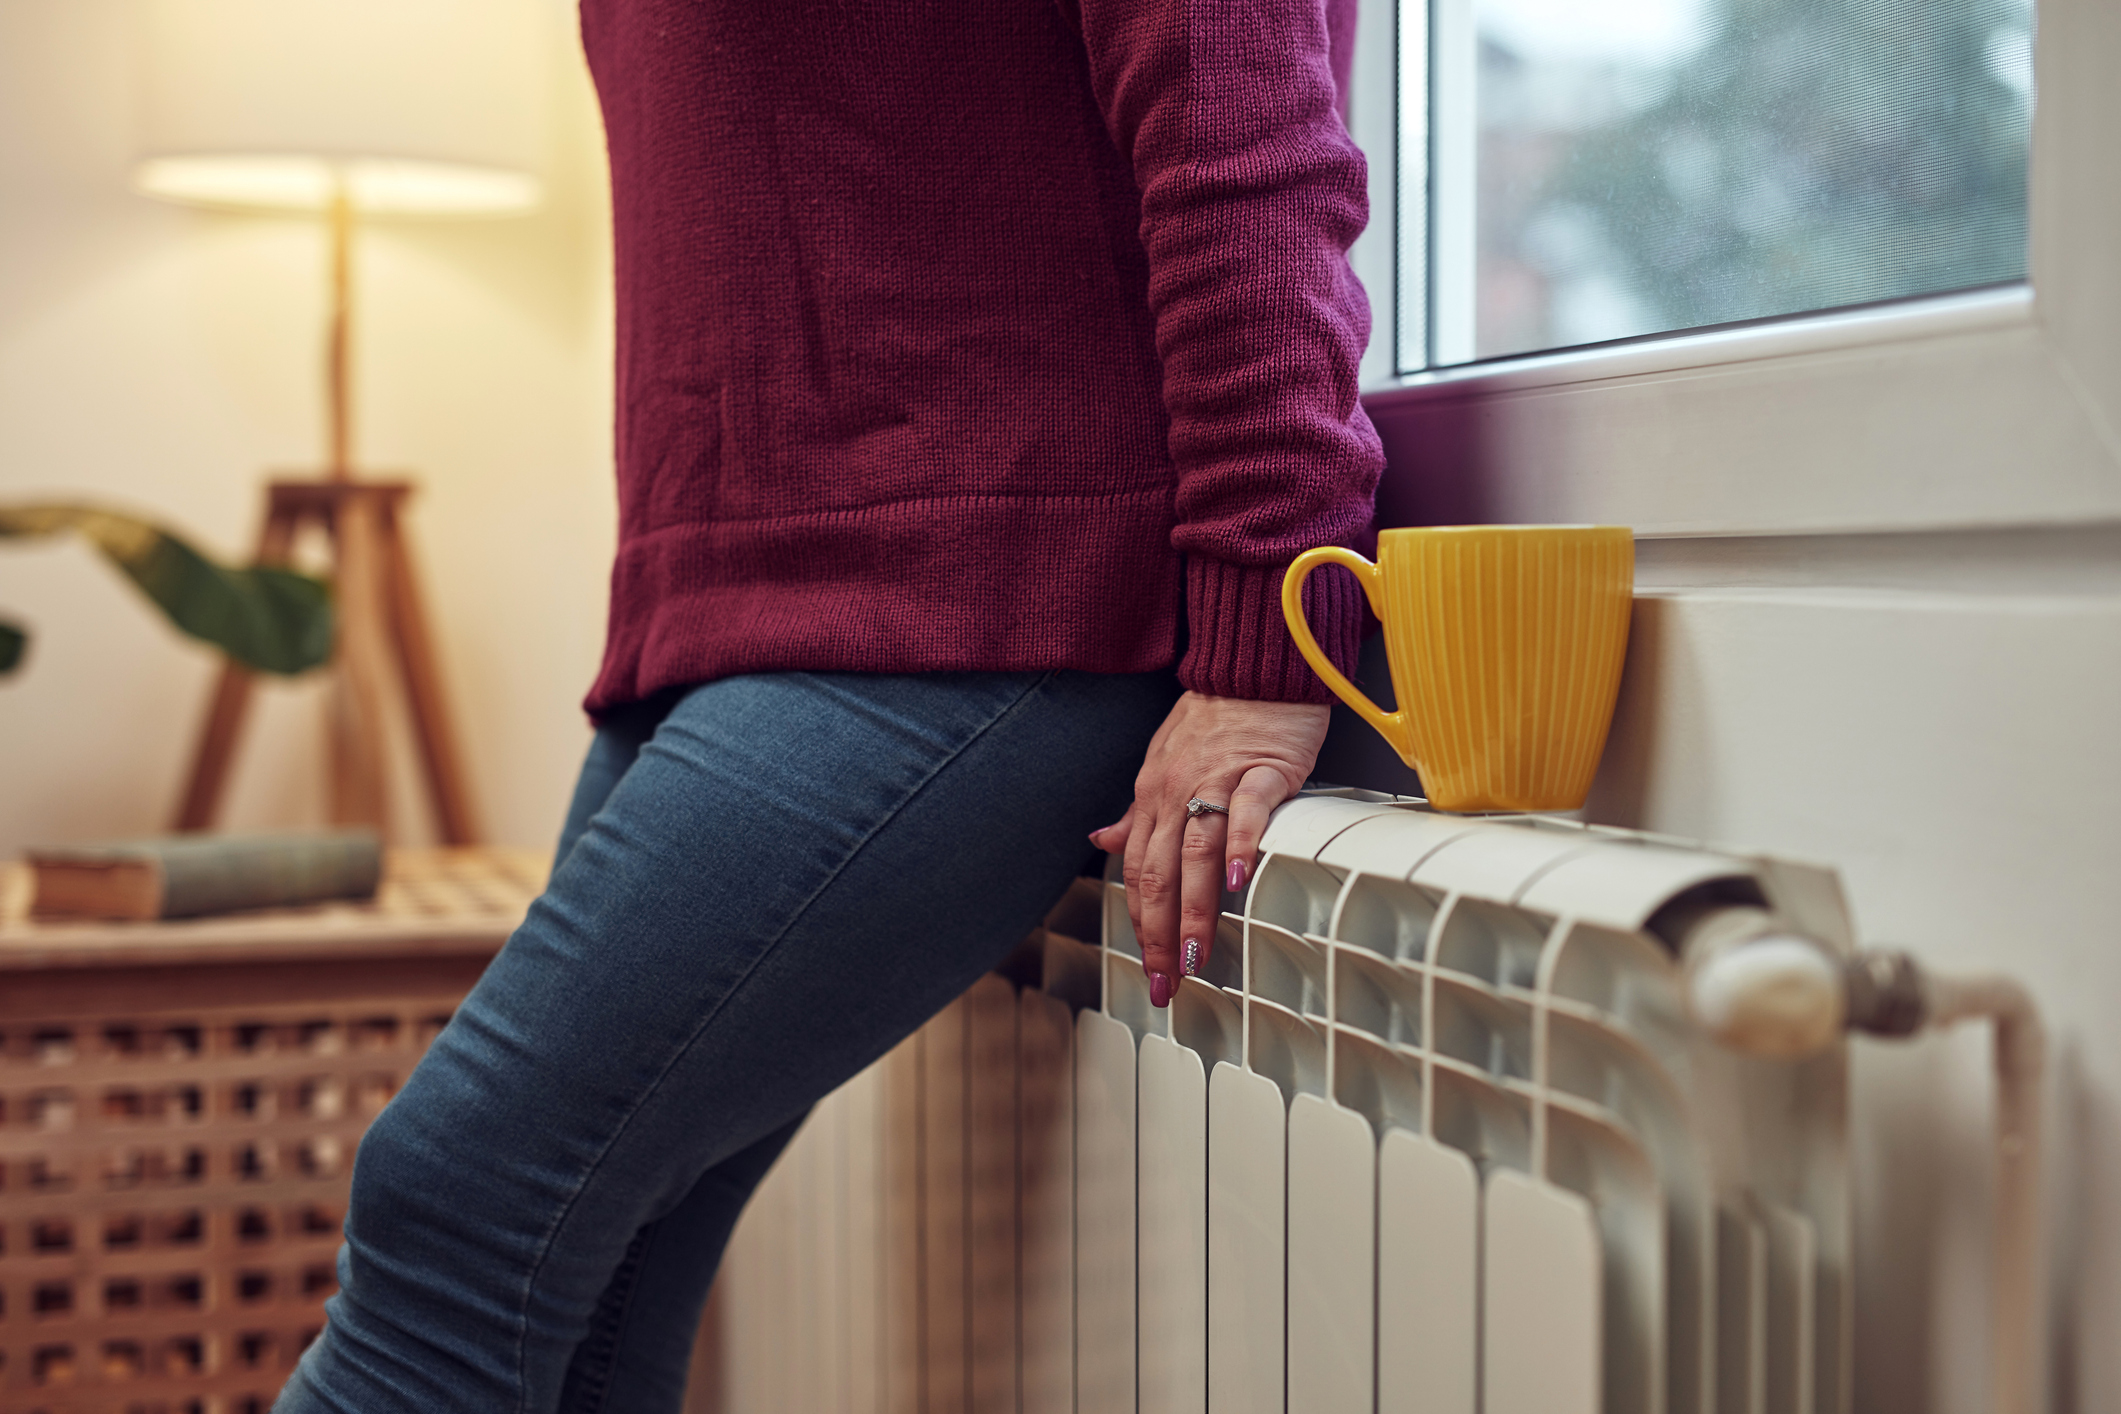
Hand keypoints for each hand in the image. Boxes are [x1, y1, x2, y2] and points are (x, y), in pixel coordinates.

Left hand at [1088, 691, 1328, 1004]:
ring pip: (1196, 855)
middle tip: (1168, 983)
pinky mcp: (1259, 769)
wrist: (1252, 666)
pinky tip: (1239, 881)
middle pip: (1161, 875)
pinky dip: (1242, 847)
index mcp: (1151, 796)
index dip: (1141, 923)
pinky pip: (1247, 812)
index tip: (1151, 966)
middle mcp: (1174, 792)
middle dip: (1161, 935)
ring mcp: (1216, 781)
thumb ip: (1137, 811)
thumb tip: (1101, 842)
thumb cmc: (1215, 717)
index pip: (1138, 872)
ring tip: (1196, 956)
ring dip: (1195, 911)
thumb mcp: (1162, 762)